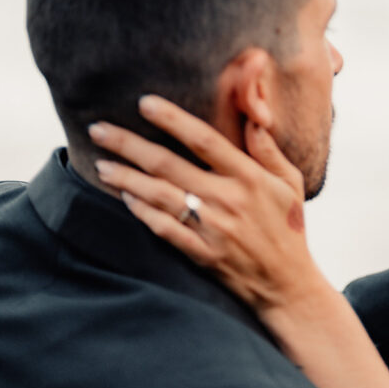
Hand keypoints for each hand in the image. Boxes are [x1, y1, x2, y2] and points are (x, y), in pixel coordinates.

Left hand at [89, 95, 325, 315]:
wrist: (288, 284)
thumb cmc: (289, 228)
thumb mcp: (290, 184)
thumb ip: (269, 150)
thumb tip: (255, 118)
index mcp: (250, 177)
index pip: (205, 140)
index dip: (173, 119)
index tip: (145, 103)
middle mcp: (229, 200)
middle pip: (168, 164)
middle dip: (129, 144)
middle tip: (98, 130)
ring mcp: (213, 229)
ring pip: (159, 196)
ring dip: (126, 179)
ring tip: (101, 165)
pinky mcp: (203, 254)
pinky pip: (165, 230)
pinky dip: (143, 213)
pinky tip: (126, 199)